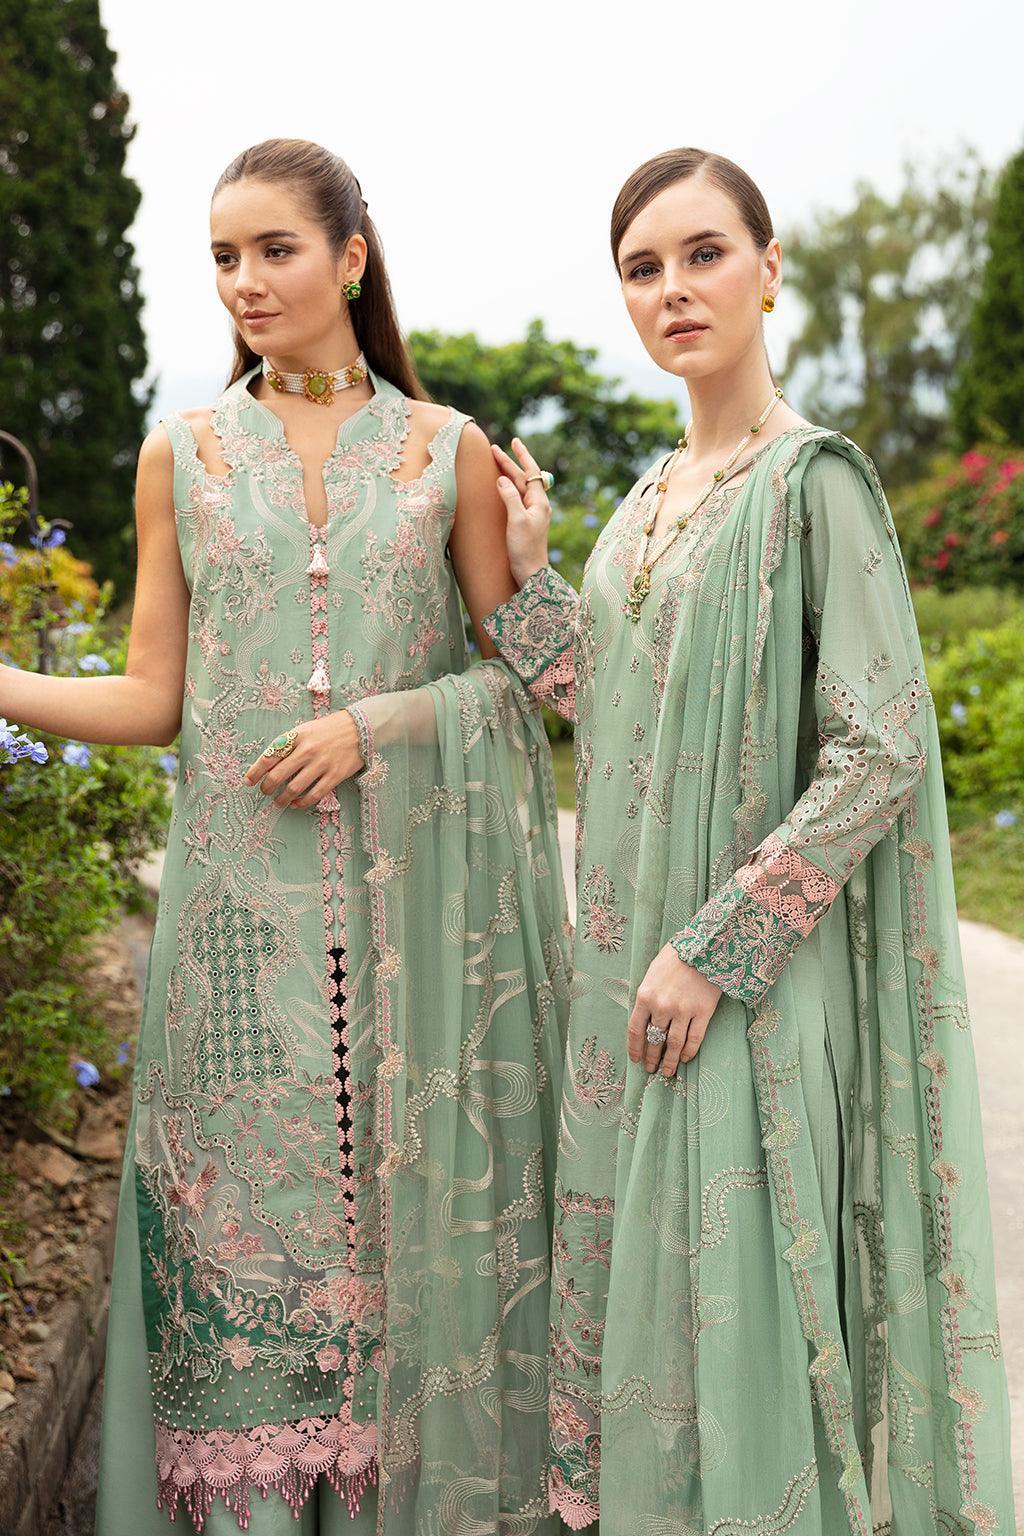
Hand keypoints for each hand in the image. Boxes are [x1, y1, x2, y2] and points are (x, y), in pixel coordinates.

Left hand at [243, 711, 363, 809]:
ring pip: (294, 788)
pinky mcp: (335, 776)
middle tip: (265, 792)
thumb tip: (269, 764)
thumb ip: (288, 744)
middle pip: (278, 775)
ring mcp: (321, 764)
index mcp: (297, 737)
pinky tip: (296, 804)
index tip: (248, 781)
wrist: (360, 728)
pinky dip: (302, 803)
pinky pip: (314, 795)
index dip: (256, 771)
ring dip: (282, 799)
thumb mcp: (305, 730)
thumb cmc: (329, 729)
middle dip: (267, 788)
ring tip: (279, 802)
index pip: (270, 756)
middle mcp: (307, 750)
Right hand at [491, 437, 551, 586]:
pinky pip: (516, 498)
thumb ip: (510, 498)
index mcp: (539, 502)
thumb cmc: (525, 549)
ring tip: (496, 462)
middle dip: (510, 463)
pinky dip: (507, 488)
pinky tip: (501, 486)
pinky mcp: (525, 522)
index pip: (531, 472)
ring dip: (508, 474)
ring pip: (519, 487)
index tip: (514, 441)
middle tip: (494, 449)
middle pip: (523, 478)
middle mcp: (537, 505)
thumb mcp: (517, 521)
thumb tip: (502, 479)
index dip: (522, 456)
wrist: (530, 573)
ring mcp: (531, 513)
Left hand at [626, 944, 722, 1077]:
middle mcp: (662, 1006)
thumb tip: (644, 1017)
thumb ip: (647, 995)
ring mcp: (683, 1010)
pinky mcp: (703, 1012)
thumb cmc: (676, 956)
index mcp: (645, 995)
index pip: (635, 1029)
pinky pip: (694, 1038)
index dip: (634, 1047)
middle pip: (654, 1039)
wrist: (705, 946)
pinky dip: (689, 1052)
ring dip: (670, 1061)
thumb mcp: (652, 972)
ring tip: (667, 1072)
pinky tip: (686, 1059)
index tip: (635, 1059)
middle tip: (651, 1069)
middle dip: (651, 1057)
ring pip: (674, 1044)